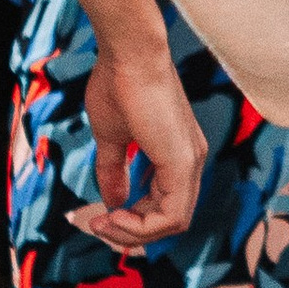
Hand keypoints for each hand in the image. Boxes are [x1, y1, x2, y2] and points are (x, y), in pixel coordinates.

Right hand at [74, 35, 206, 249]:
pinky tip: (115, 216)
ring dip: (134, 232)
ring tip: (102, 223)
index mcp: (177, 154)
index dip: (133, 220)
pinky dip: (142, 225)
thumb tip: (112, 201)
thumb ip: (114, 170)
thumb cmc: (119, 84)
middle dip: (132, 232)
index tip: (99, 216)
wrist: (129, 54)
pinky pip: (172, 215)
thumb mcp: (112, 137)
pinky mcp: (183, 163)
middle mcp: (191, 161)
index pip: (164, 205)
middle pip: (170, 220)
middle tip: (97, 225)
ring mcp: (190, 162)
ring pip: (173, 223)